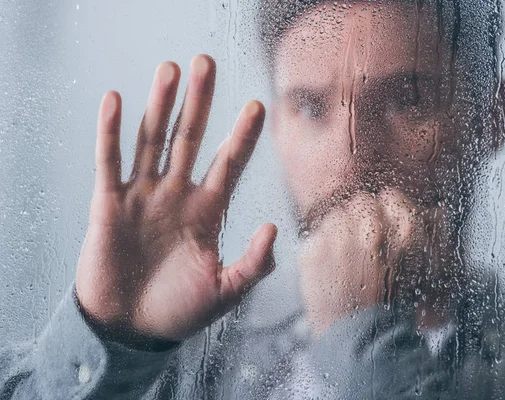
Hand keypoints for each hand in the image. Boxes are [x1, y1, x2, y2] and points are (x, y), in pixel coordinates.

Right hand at [75, 55, 276, 343]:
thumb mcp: (224, 292)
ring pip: (152, 141)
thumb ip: (253, 264)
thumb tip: (274, 226)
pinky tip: (115, 100)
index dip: (242, 137)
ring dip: (159, 105)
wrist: (129, 330)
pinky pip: (109, 163)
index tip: (258, 105)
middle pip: (190, 138)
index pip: (229, 165)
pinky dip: (110, 133)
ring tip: (169, 69)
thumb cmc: (178, 312)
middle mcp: (176, 195)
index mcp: (207, 212)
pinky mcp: (109, 205)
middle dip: (199, 102)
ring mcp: (142, 196)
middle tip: (206, 62)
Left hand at [298, 188, 437, 334]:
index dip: (386, 210)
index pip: (390, 197)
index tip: (383, 223)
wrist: (360, 339)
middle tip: (363, 244)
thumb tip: (434, 211)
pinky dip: (321, 247)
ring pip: (336, 214)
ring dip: (340, 230)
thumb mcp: (423, 271)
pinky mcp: (313, 251)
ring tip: (345, 258)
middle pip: (361, 202)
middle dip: (362, 219)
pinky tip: (330, 267)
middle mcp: (370, 232)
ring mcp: (338, 240)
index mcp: (403, 232)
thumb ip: (429, 235)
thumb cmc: (392, 308)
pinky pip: (315, 233)